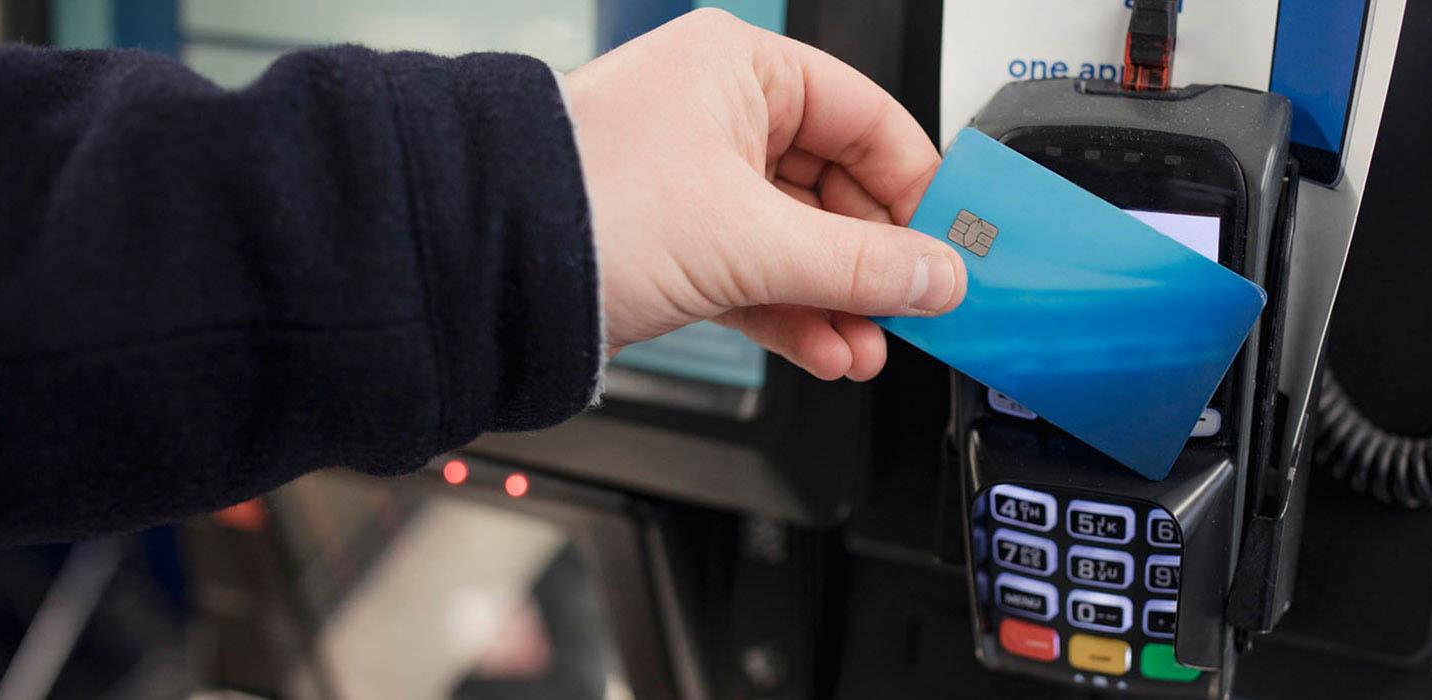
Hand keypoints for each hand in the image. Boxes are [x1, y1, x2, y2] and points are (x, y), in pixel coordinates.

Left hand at [563, 9, 965, 381]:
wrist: (481, 270)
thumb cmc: (585, 207)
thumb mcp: (752, 240)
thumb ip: (862, 264)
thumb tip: (939, 276)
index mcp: (741, 71)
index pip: (869, 120)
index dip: (917, 187)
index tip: (951, 243)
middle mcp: (721, 115)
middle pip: (839, 188)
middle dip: (875, 263)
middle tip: (914, 308)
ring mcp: (698, 182)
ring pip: (801, 242)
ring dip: (840, 302)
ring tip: (868, 348)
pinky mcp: (678, 244)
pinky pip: (762, 276)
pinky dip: (797, 316)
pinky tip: (829, 351)